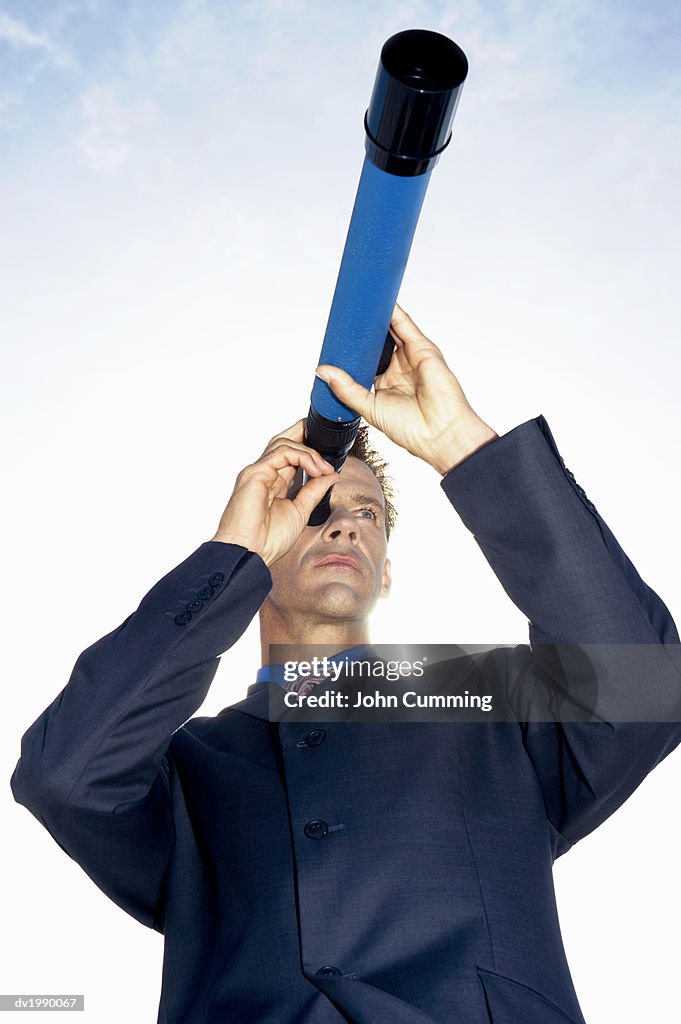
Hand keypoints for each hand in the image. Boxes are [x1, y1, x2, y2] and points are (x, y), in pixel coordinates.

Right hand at [210, 419, 338, 566]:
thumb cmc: (267, 539)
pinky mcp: (255, 473)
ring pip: (284, 444)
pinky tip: (315, 469)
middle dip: (304, 433)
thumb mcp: (300, 511)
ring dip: (309, 451)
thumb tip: (332, 474)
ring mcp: (258, 471)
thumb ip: (314, 491)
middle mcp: (264, 473)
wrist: (249, 553)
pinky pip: (281, 452)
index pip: (289, 455)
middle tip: (326, 437)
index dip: (307, 447)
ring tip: (324, 468)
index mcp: (272, 482)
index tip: (328, 454)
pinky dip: (302, 456)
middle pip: (283, 441)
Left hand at [315, 304, 497, 473]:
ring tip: (359, 303)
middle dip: (363, 330)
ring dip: (376, 316)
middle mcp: (398, 368)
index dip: (352, 349)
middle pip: (378, 341)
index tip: (335, 340)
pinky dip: (393, 311)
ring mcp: (411, 356)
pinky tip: (381, 300)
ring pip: (390, 329)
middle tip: (346, 317)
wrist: (439, 433)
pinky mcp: (422, 348)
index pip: (365, 360)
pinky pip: (405, 324)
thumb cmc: (411, 429)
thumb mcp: (369, 408)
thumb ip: (346, 389)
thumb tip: (323, 372)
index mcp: (385, 384)